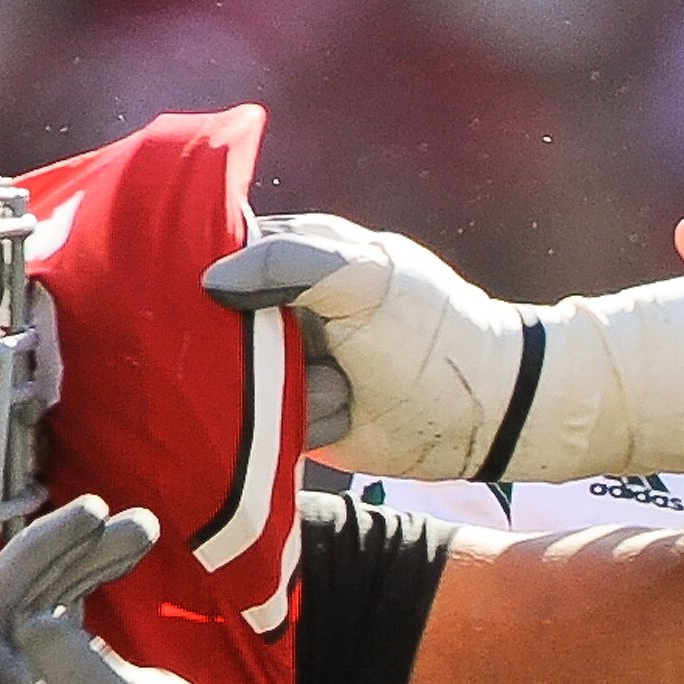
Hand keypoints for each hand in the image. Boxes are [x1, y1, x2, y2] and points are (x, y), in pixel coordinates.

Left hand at [0, 505, 270, 683]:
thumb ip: (89, 678)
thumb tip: (35, 623)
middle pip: (5, 603)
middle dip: (50, 550)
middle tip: (102, 512)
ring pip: (37, 597)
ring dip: (83, 556)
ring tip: (144, 528)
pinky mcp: (66, 673)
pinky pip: (62, 606)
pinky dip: (94, 574)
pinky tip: (133, 547)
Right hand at [202, 213, 526, 475]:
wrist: (478, 409)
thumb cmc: (426, 328)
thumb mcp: (363, 278)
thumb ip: (288, 262)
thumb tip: (210, 282)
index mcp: (296, 260)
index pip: (220, 256)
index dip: (205, 272)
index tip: (206, 293)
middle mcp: (280, 312)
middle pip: (214, 325)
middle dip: (245, 346)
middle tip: (307, 348)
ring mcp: (284, 367)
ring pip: (235, 381)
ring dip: (288, 389)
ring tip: (345, 385)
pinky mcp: (293, 418)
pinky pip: (261, 427)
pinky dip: (301, 422)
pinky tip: (346, 414)